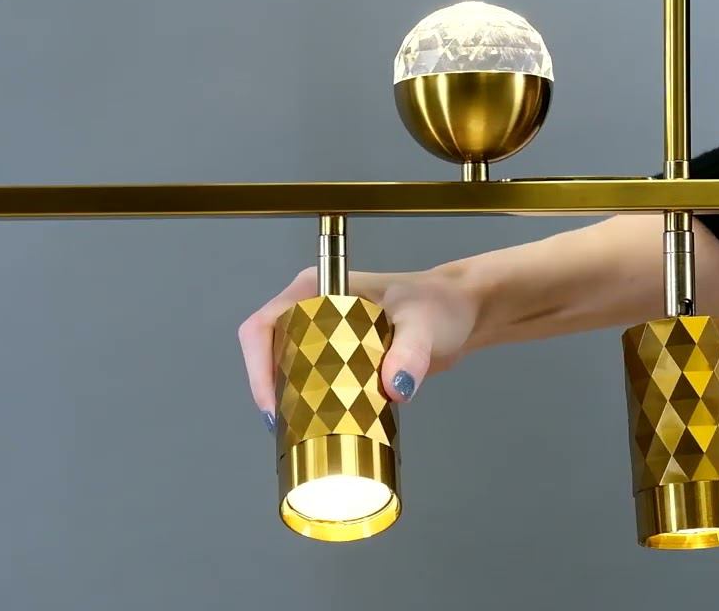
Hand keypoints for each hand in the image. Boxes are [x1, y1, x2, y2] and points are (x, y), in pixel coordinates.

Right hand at [238, 266, 478, 422]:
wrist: (461, 313)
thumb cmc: (440, 304)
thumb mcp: (423, 324)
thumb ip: (410, 352)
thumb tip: (394, 386)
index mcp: (317, 288)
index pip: (265, 324)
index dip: (258, 365)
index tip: (272, 404)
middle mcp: (311, 308)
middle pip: (268, 351)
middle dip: (269, 390)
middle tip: (286, 426)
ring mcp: (322, 332)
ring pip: (284, 368)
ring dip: (285, 400)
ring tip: (297, 431)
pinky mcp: (336, 355)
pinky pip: (308, 379)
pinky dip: (306, 403)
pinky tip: (316, 426)